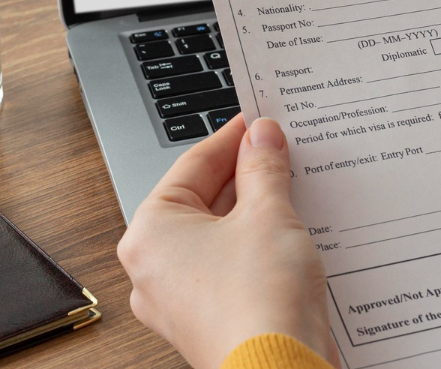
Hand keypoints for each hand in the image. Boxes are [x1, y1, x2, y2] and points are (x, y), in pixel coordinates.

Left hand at [117, 115, 337, 367]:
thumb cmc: (258, 303)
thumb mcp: (268, 214)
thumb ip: (263, 167)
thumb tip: (261, 136)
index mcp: (149, 232)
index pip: (194, 164)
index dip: (234, 137)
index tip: (260, 120)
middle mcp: (152, 268)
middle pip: (203, 200)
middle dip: (246, 175)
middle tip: (281, 150)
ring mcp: (177, 299)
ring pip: (218, 235)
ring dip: (254, 211)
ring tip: (291, 188)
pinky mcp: (207, 319)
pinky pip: (228, 267)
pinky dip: (255, 246)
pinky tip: (288, 233)